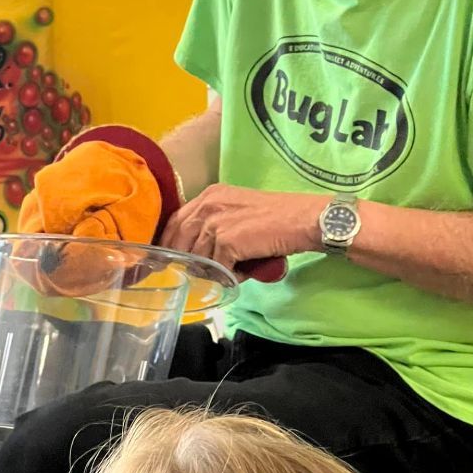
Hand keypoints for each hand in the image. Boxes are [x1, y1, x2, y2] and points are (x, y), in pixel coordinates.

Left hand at [160, 184, 325, 272]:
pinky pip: (219, 268)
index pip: (176, 221)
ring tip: (237, 270)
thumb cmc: (278, 218)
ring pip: (199, 258)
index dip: (170, 243)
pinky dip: (232, 275)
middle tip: (193, 276)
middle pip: (180, 240)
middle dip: (184, 262)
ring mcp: (216, 222)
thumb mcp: (238, 212)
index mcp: (209, 195)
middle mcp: (208, 204)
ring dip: (214, 270)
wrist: (304, 218)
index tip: (168, 261)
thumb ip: (215, 227)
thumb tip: (199, 257)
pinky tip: (247, 272)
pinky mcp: (228, 240)